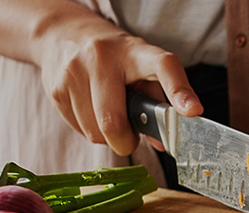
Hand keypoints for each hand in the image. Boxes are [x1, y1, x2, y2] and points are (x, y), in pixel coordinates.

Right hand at [31, 14, 201, 155]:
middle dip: (125, 141)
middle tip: (129, 136)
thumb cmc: (114, 59)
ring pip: (95, 133)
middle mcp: (102, 58)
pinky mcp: (56, 89)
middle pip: (113, 122)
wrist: (64, 34)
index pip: (162, 67)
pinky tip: (90, 110)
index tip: (193, 112)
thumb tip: (163, 142)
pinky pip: (79, 130)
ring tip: (108, 114)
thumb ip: (157, 103)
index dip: (179, 92)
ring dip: (106, 137)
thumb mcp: (140, 68)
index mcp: (135, 52)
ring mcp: (75, 72)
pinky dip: (89, 130)